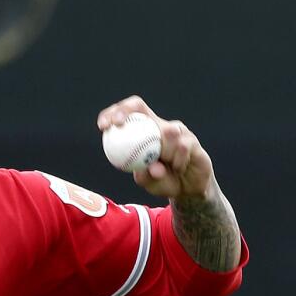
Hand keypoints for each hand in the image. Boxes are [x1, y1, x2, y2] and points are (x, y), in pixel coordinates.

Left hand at [97, 95, 214, 200]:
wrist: (187, 189)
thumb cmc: (162, 181)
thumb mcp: (148, 182)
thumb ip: (145, 175)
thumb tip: (150, 167)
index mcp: (142, 131)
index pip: (126, 113)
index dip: (114, 113)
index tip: (104, 126)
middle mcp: (158, 125)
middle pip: (139, 106)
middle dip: (124, 111)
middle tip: (117, 124)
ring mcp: (176, 130)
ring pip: (167, 131)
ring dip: (163, 151)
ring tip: (164, 165)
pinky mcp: (191, 140)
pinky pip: (183, 147)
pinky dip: (178, 161)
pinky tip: (178, 168)